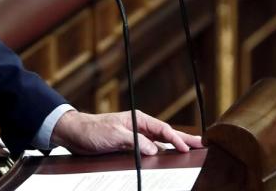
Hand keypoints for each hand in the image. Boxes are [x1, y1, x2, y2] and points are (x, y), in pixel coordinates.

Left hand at [51, 110, 203, 155]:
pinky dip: (160, 152)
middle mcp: (138, 126)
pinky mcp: (128, 144)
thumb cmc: (92, 130)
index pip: (163, 129)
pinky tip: (166, 157)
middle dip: (183, 139)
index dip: (177, 139)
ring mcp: (134, 135)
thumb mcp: (115, 135)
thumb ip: (136, 142)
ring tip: (188, 150)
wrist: (75, 134)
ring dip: (173, 146)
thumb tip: (155, 149)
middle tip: (200, 145)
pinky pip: (149, 149)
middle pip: (165, 134)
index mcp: (137, 119)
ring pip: (159, 142)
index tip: (187, 148)